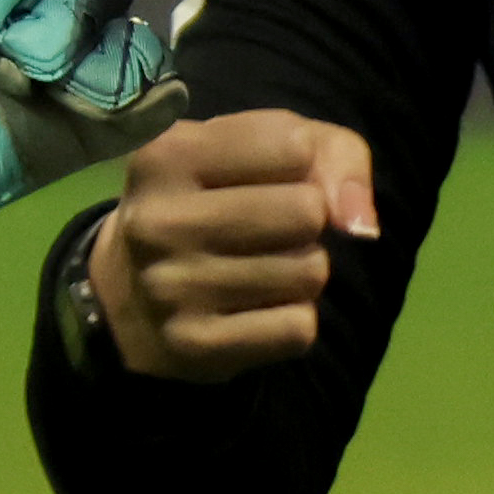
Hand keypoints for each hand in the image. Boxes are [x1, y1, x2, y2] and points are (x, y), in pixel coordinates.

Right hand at [83, 110, 383, 377]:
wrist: (132, 293)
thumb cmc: (214, 200)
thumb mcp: (263, 151)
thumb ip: (333, 154)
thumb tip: (361, 224)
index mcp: (168, 153)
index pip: (295, 147)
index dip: (301, 167)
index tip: (264, 180)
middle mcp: (158, 220)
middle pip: (307, 213)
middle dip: (307, 223)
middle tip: (265, 232)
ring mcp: (169, 287)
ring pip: (310, 273)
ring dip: (302, 273)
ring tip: (256, 270)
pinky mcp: (192, 346)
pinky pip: (298, 328)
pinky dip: (292, 321)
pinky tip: (252, 311)